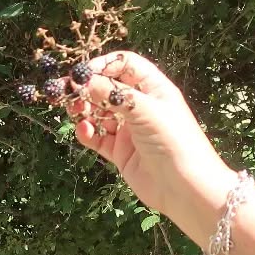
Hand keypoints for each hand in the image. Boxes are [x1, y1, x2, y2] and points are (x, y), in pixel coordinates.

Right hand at [66, 51, 231, 218]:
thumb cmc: (175, 141)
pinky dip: (88, 132)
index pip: (125, 66)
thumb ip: (114, 94)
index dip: (104, 65)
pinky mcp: (120, 152)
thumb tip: (84, 80)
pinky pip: (98, 137)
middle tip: (68, 92)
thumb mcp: (146, 112)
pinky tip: (84, 131)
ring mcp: (130, 129)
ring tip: (74, 112)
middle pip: (108, 88)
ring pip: (99, 112)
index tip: (83, 73)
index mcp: (154, 89)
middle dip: (88, 88)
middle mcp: (141, 106)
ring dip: (84, 110)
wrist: (186, 189)